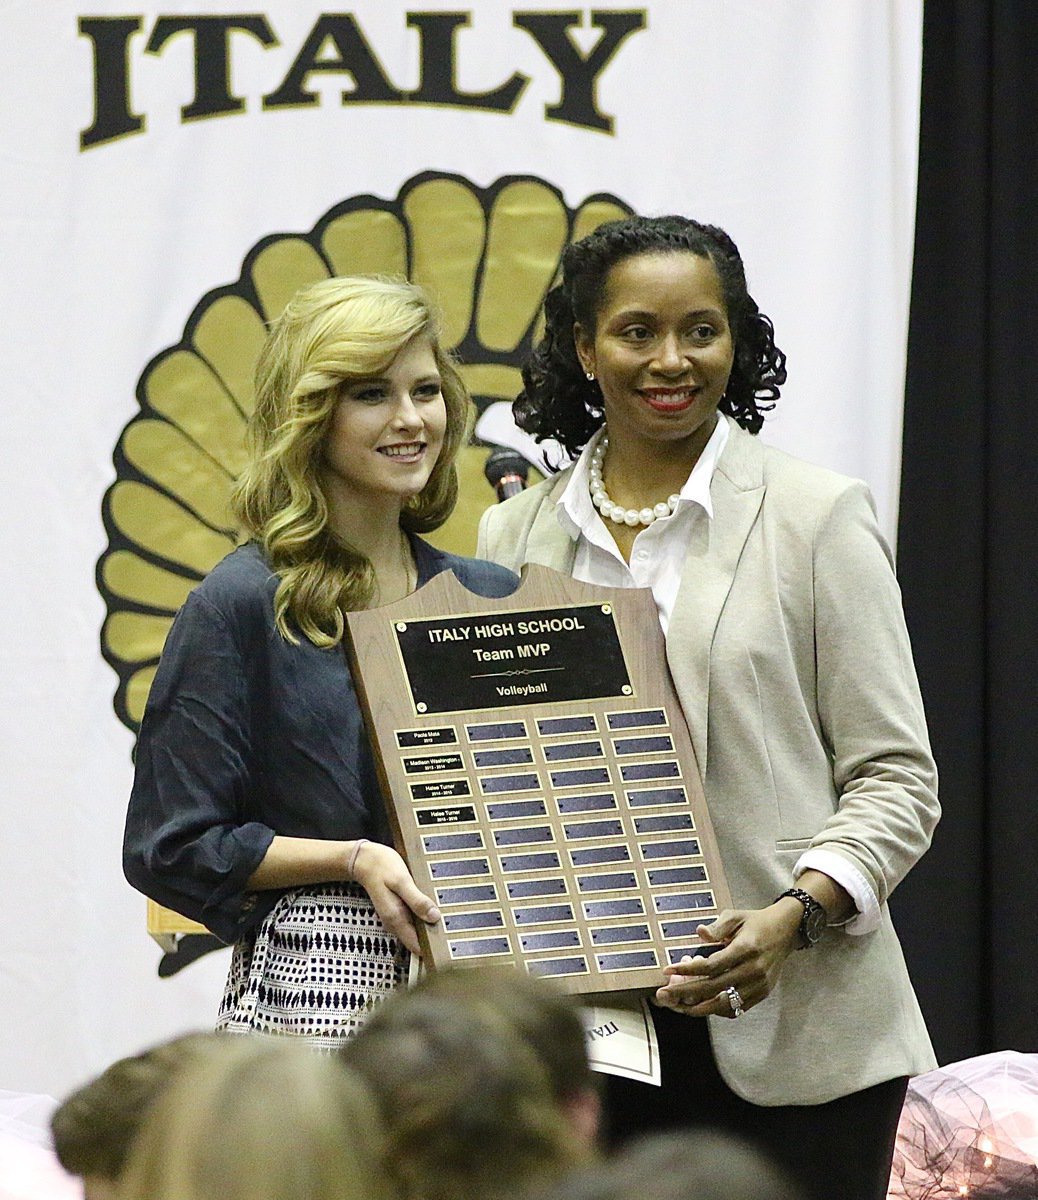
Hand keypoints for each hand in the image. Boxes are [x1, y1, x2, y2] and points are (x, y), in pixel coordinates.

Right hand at [350, 842, 440, 955]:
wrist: (364, 860)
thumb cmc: (382, 867)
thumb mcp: (402, 881)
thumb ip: (417, 900)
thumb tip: (434, 917)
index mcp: (396, 919)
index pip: (417, 947)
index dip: (433, 947)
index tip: (449, 941)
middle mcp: (395, 923)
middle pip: (419, 940)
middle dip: (435, 935)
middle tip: (452, 924)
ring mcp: (395, 917)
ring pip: (417, 930)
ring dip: (430, 924)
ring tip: (445, 912)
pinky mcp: (397, 910)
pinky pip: (414, 919)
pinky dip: (423, 914)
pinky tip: (431, 904)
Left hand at [654, 902, 801, 1017]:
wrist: (786, 931)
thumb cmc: (756, 922)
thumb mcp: (736, 916)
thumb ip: (718, 927)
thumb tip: (700, 933)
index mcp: (745, 949)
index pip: (711, 966)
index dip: (687, 971)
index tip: (667, 971)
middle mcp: (752, 970)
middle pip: (713, 988)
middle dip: (684, 994)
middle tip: (663, 995)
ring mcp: (758, 985)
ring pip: (723, 1005)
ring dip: (697, 1007)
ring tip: (677, 1005)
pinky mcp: (761, 994)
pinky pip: (735, 1009)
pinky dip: (716, 1010)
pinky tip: (700, 1004)